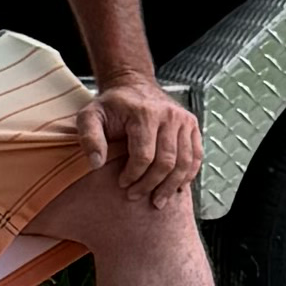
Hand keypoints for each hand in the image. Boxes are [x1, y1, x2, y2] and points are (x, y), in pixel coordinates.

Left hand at [89, 73, 201, 205]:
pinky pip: (196, 156)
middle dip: (150, 184)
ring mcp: (184, 120)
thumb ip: (89, 138)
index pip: (144, 156)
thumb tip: (96, 164)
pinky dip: (188, 175)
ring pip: (184, 162)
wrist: (133, 85)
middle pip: (166, 162)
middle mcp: (169, 115)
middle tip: (136, 195)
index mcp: (144, 113)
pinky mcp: (192, 125)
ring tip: (158, 201)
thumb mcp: (90, 116)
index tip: (122, 184)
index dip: (133, 175)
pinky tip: (176, 188)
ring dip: (171, 186)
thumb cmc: (110, 106)